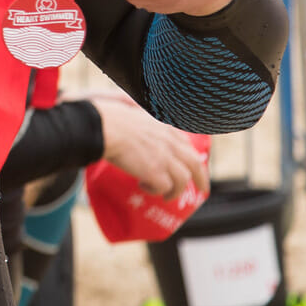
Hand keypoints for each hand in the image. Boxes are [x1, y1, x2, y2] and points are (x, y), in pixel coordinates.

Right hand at [90, 94, 206, 197]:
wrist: (103, 127)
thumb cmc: (110, 119)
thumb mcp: (133, 113)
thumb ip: (142, 117)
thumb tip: (133, 108)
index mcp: (165, 128)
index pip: (187, 144)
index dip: (193, 157)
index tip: (194, 166)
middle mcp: (170, 143)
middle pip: (195, 164)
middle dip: (201, 179)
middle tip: (202, 190)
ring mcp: (165, 158)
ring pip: (183, 181)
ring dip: (175, 191)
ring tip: (165, 196)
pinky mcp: (155, 172)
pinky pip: (164, 188)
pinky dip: (156, 191)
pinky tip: (144, 187)